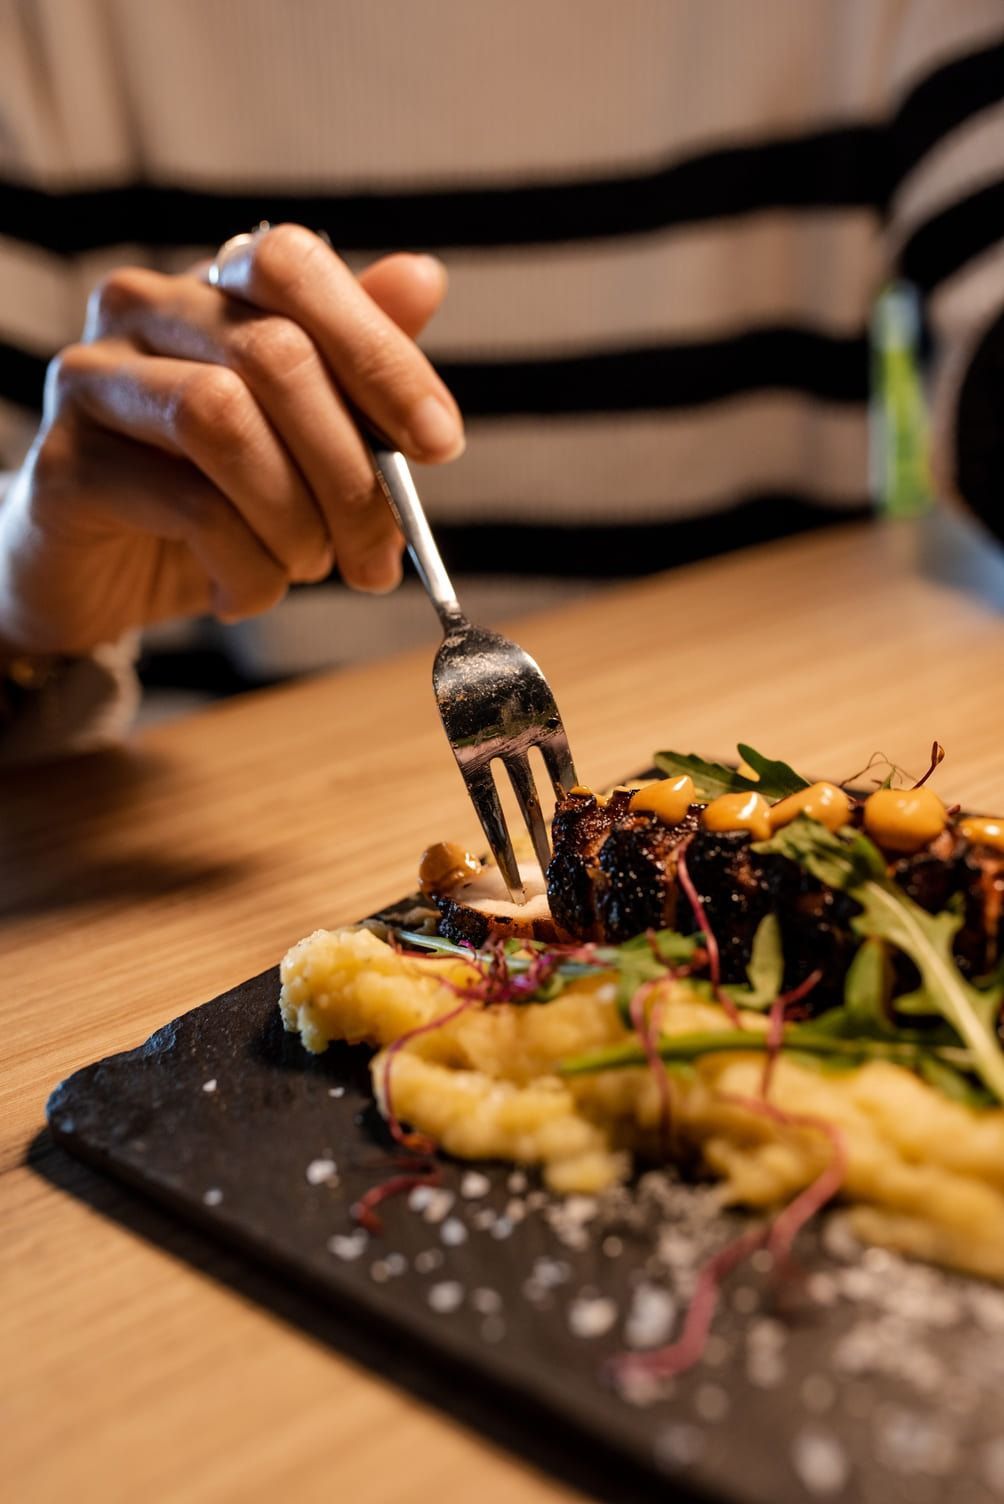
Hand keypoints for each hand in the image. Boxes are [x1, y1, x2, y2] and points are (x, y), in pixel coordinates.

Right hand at [0, 226, 460, 654]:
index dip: (378, 353)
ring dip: (295, 518)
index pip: (294, 266)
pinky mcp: (67, 462)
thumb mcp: (301, 441)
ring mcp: (94, 378)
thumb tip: (423, 276)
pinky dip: (247, 567)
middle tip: (379, 555)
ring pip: (224, 418)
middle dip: (352, 472)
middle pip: (276, 354)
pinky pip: (189, 506)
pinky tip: (247, 594)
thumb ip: (355, 368)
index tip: (441, 442)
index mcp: (211, 288)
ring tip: (306, 567)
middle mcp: (143, 309)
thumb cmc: (212, 500)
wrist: (99, 580)